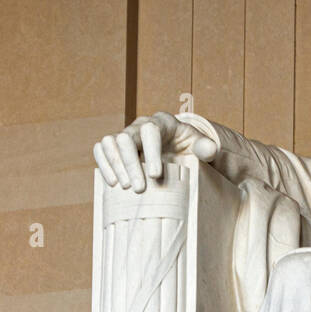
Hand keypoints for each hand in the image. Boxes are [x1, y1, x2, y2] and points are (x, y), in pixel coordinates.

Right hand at [93, 111, 217, 191]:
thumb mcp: (200, 145)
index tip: (155, 176)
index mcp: (162, 122)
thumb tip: (210, 150)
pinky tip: (112, 183)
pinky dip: (103, 165)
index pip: (150, 131)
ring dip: (115, 165)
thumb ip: (206, 147)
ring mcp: (125, 134)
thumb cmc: (187, 146)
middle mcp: (139, 125)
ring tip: (125, 187)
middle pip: (126, 138)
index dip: (151, 153)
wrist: (175, 146)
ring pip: (110, 142)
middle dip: (131, 164)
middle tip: (139, 189)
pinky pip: (100, 149)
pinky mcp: (114, 146)